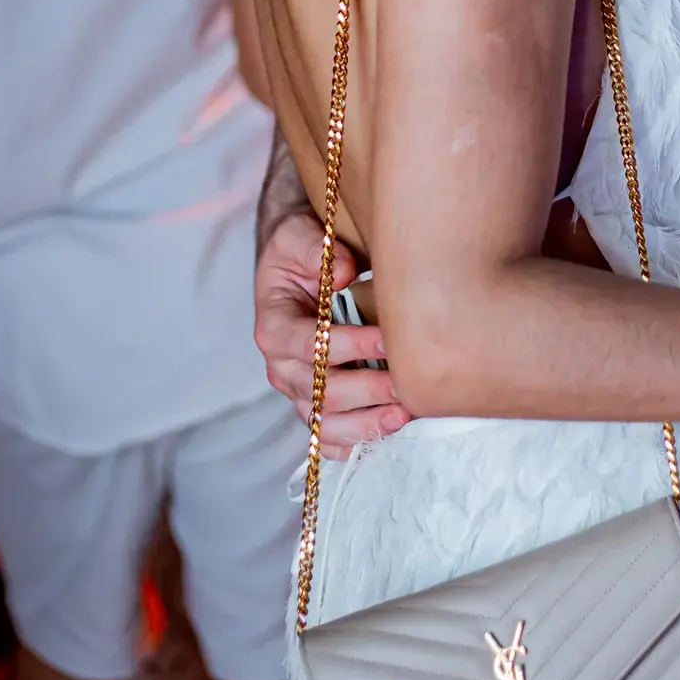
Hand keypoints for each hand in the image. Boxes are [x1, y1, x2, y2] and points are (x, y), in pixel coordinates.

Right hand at [254, 211, 411, 453]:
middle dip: (366, 392)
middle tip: (406, 387)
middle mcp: (281, 364)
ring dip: (364, 425)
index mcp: (274, 325)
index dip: (349, 347)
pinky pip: (327, 435)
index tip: (388, 342)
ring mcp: (297, 389)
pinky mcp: (313, 402)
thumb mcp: (300, 236)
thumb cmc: (300, 250)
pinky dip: (352, 443)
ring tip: (402, 418)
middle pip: (319, 391)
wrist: (296, 263)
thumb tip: (345, 272)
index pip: (309, 344)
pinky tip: (382, 440)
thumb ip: (318, 250)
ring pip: (325, 422)